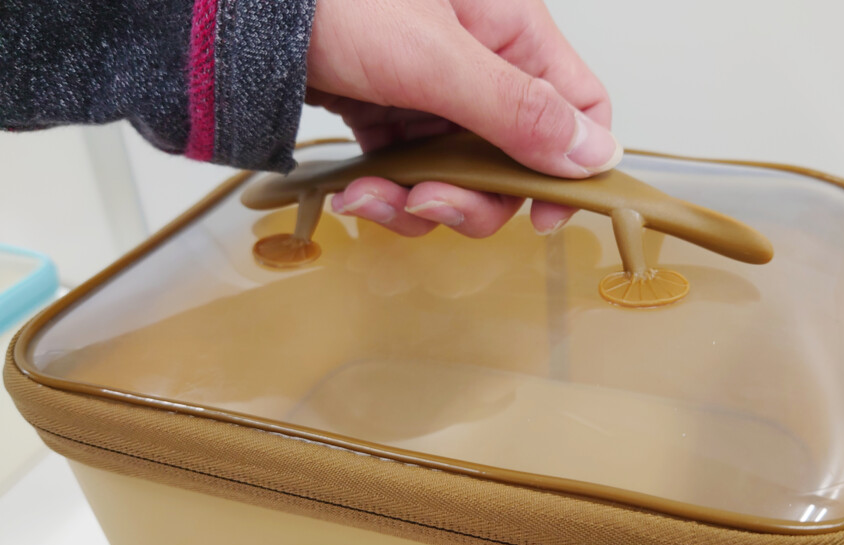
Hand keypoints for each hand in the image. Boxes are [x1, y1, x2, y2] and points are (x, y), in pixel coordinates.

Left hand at [304, 0, 619, 237]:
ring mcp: (434, 92)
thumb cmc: (336, 0)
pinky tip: (355, 190)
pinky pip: (411, 171)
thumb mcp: (434, 58)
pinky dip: (388, 192)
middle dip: (474, 198)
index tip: (542, 214)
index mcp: (511, 31)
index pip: (578, 106)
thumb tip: (593, 156)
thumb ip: (517, 110)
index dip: (571, 166)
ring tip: (371, 198)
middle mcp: (480, 64)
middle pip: (514, 159)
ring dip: (420, 203)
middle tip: (430, 205)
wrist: (239, 10)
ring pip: (460, 175)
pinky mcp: (390, 112)